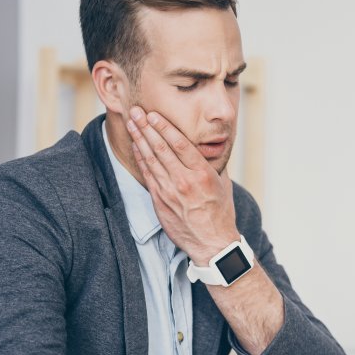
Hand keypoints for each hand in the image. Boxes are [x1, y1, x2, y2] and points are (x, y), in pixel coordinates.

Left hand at [126, 106, 239, 264]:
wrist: (212, 243)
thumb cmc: (220, 213)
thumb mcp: (223, 184)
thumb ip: (212, 165)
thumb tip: (208, 149)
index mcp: (202, 173)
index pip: (180, 143)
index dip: (164, 126)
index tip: (153, 114)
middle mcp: (184, 180)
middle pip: (161, 147)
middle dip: (146, 127)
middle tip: (136, 111)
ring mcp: (170, 191)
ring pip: (151, 159)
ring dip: (139, 139)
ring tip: (132, 123)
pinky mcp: (160, 201)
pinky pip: (148, 175)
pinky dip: (141, 159)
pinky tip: (136, 146)